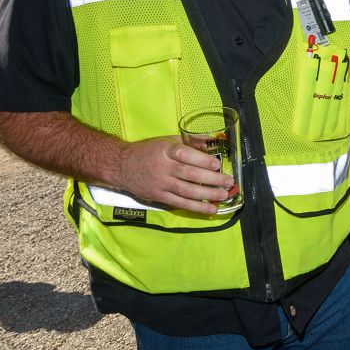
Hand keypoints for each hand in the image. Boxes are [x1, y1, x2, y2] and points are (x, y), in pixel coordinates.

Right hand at [112, 136, 234, 214]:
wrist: (121, 166)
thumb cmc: (149, 151)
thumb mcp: (167, 140)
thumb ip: (190, 141)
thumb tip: (213, 140)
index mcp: (165, 150)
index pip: (185, 155)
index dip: (202, 160)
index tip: (217, 164)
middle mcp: (163, 167)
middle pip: (189, 174)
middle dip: (211, 179)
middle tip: (228, 181)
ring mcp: (161, 184)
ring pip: (186, 191)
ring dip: (207, 195)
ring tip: (223, 195)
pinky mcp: (159, 197)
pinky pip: (180, 203)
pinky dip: (196, 207)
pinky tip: (210, 209)